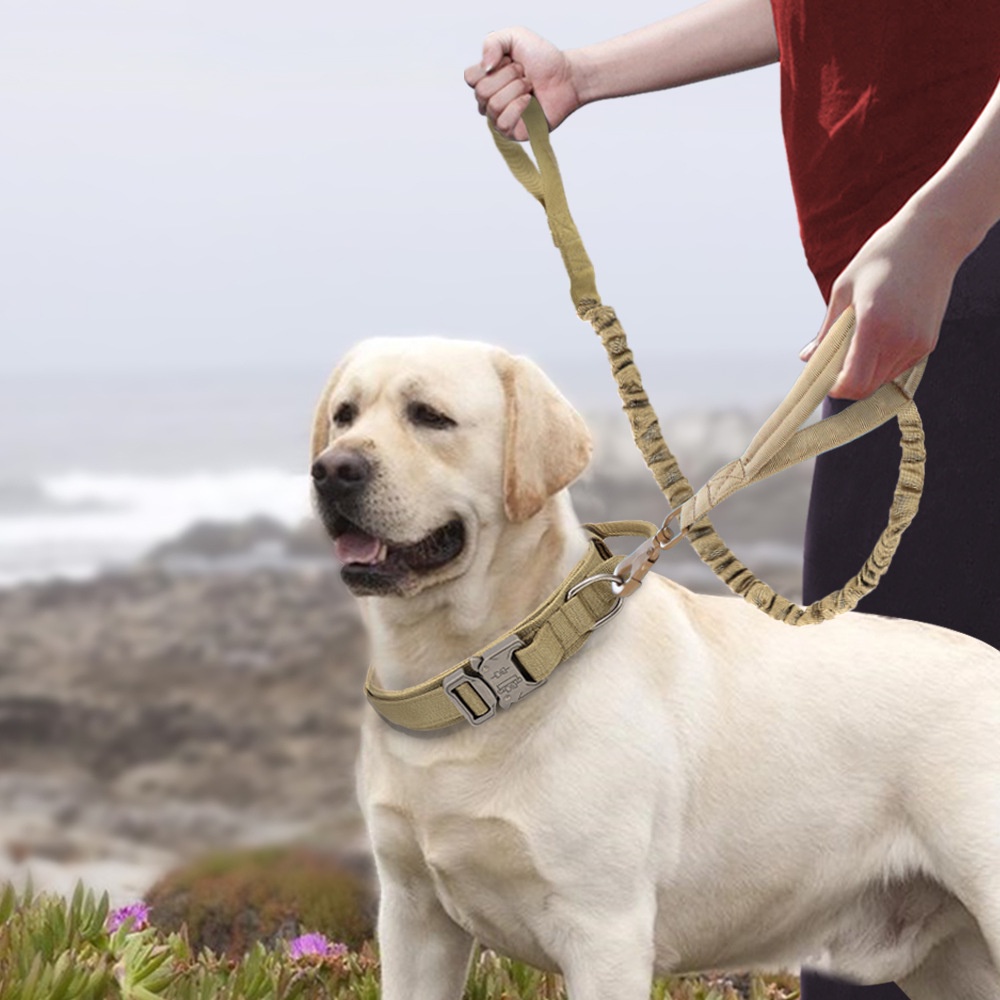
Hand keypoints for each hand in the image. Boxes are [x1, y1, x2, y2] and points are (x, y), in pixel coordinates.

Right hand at [463, 27, 581, 139]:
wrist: (566, 76)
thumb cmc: (542, 58)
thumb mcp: (514, 36)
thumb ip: (492, 42)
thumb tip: (486, 67)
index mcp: (485, 79)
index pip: (470, 77)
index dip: (491, 66)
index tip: (510, 60)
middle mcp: (488, 100)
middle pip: (482, 92)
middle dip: (508, 77)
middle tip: (524, 74)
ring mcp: (499, 118)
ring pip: (493, 105)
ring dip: (516, 90)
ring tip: (529, 86)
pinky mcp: (512, 133)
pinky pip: (503, 123)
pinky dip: (519, 108)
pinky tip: (530, 102)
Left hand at [800, 203, 961, 398]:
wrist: (933, 238)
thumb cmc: (882, 256)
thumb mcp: (844, 290)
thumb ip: (826, 331)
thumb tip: (807, 359)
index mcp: (874, 324)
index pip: (853, 383)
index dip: (834, 387)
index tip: (822, 376)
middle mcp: (899, 340)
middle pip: (866, 388)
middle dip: (845, 381)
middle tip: (833, 360)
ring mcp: (917, 344)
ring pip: (881, 380)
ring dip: (863, 371)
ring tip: (856, 339)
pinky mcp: (928, 343)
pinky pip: (896, 368)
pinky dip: (880, 362)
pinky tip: (877, 334)